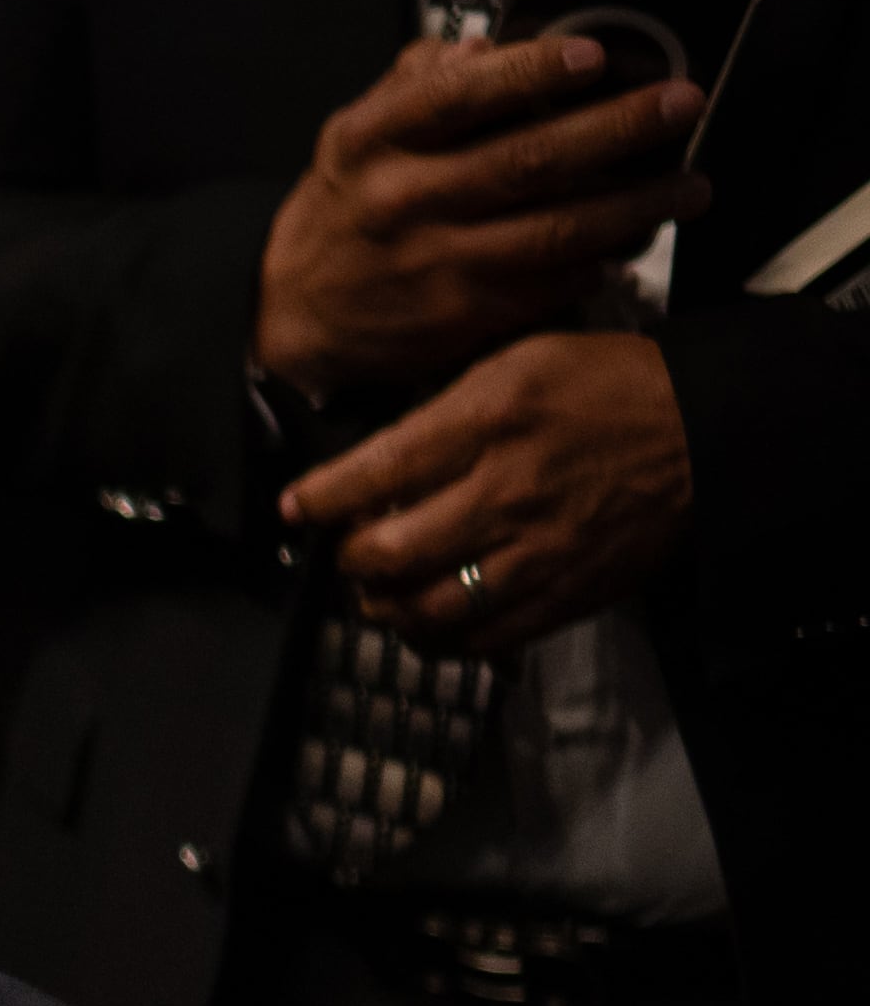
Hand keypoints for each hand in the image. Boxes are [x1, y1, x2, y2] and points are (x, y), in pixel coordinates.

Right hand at [255, 36, 705, 401]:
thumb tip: (487, 49)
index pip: (458, 96)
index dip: (533, 73)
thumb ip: (417, 84)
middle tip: (680, 106)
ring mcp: (433, 264)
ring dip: (635, 206)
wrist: (293, 313)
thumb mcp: (355, 135)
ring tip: (687, 187)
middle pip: (529, 160)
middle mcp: (402, 202)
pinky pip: (547, 285)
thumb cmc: (343, 213)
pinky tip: (631, 244)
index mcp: (373, 143)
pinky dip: (598, 263)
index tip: (593, 58)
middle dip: (620, 129)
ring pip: (556, 230)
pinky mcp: (458, 317)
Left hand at [279, 331, 687, 647]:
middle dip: (351, 559)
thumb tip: (375, 462)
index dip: (320, 498)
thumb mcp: (519, 364)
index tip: (297, 507)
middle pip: (387, 554)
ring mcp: (534, 553)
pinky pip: (480, 640)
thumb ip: (443, 413)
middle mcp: (504, 493)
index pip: (375, 472)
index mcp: (489, 422)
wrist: (708, 431)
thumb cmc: (608, 387)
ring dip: (384, 608)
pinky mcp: (563, 596)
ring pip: (425, 609)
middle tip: (350, 550)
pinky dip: (440, 638)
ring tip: (379, 592)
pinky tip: (428, 619)